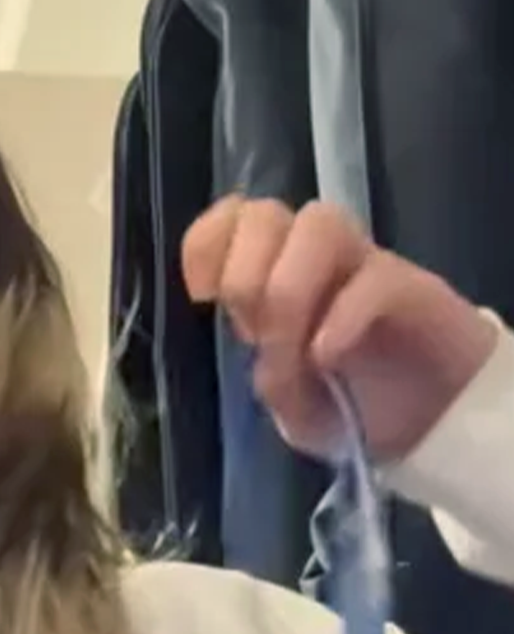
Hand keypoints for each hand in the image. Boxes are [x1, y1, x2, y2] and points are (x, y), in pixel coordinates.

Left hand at [181, 195, 496, 461]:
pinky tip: (326, 356)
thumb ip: (269, 383)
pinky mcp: (414, 290)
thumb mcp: (291, 407)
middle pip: (267, 214)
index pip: (235, 218)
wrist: (431, 419)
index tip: (202, 299)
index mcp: (275, 272)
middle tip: (248, 333)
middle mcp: (317, 257)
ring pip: (320, 224)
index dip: (207, 243)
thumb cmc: (348, 401)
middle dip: (242, 273)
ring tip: (286, 346)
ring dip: (286, 285)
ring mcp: (366, 267)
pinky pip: (375, 279)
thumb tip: (262, 362)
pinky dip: (340, 315)